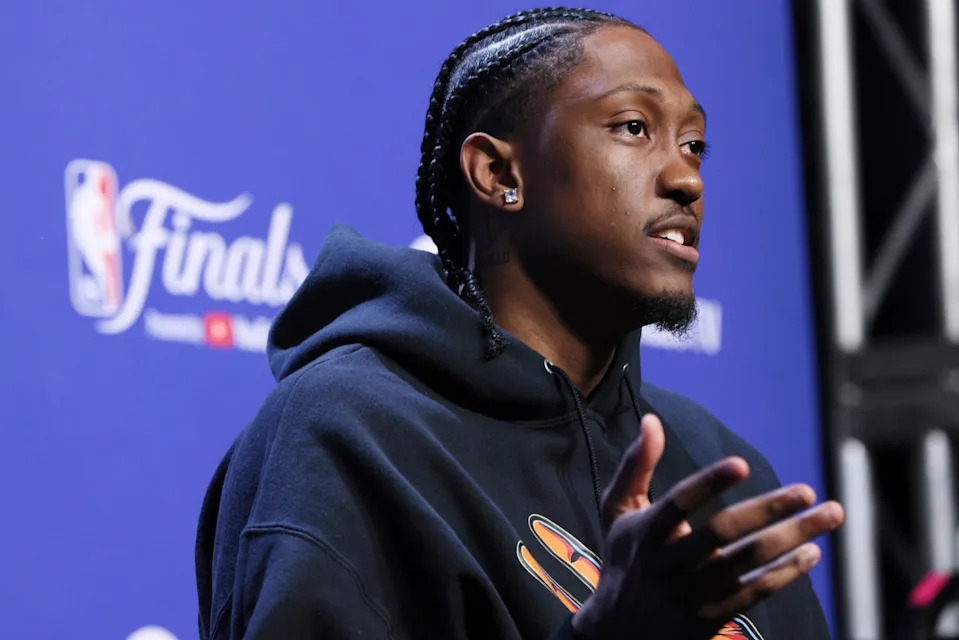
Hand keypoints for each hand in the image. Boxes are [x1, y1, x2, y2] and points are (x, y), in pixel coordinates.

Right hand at [572, 414, 844, 638]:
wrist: (618, 632)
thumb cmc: (625, 558)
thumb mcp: (618, 511)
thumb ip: (636, 466)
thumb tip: (652, 419)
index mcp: (646, 531)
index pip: (679, 503)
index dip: (709, 483)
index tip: (742, 464)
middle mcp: (669, 563)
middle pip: (723, 533)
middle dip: (769, 510)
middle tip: (808, 491)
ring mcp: (692, 594)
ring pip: (748, 562)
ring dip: (794, 538)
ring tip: (831, 514)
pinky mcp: (710, 618)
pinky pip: (755, 593)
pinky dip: (786, 573)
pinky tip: (812, 553)